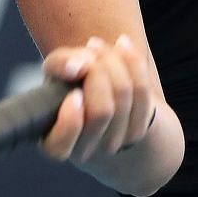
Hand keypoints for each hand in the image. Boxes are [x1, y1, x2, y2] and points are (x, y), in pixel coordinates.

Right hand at [38, 34, 160, 166]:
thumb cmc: (69, 84)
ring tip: (98, 47)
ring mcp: (115, 143)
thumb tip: (77, 66)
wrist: (100, 94)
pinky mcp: (139, 130)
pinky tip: (122, 45)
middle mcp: (86, 151)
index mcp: (55, 144)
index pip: (62, 143)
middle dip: (97, 71)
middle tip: (88, 54)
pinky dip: (132, 60)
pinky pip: (143, 89)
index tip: (73, 94)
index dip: (70, 119)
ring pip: (124, 95)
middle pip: (101, 111)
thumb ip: (58, 65)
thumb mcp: (54, 73)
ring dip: (113, 60)